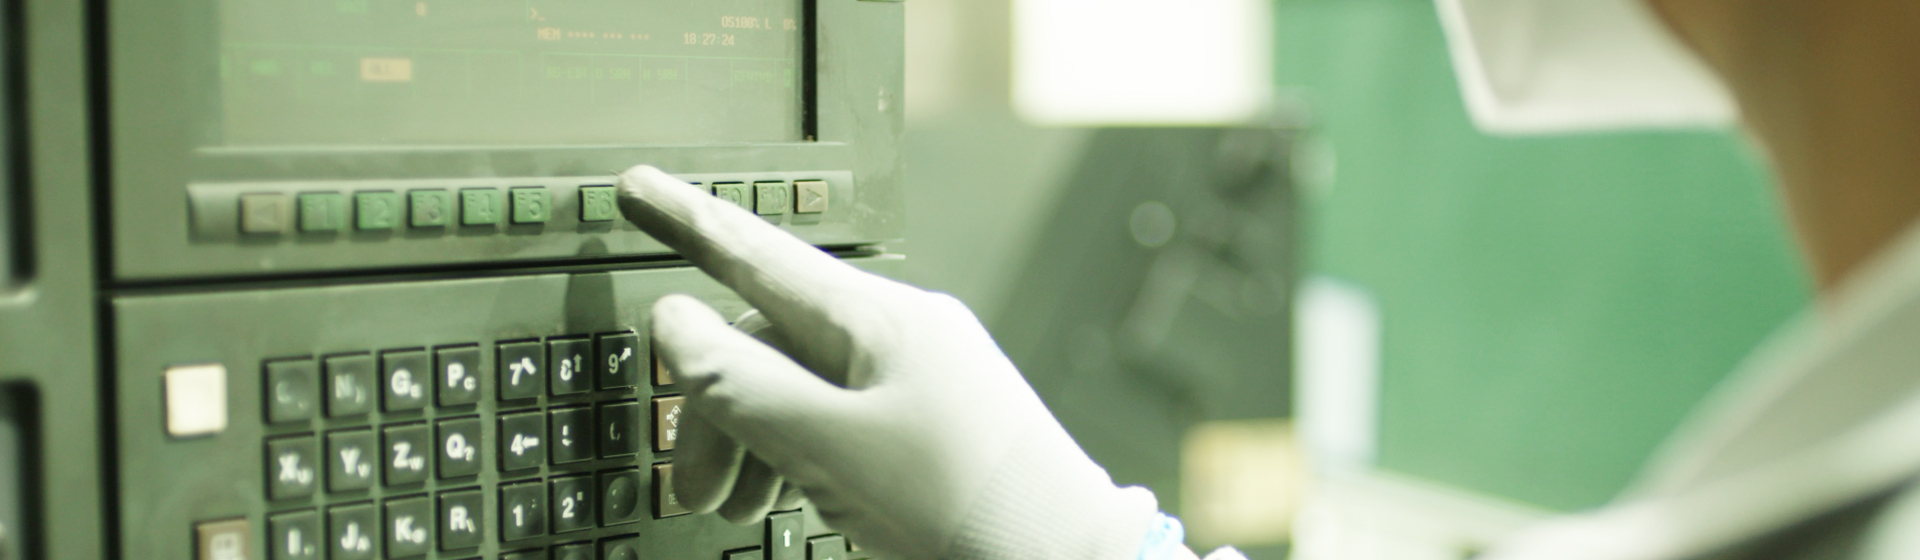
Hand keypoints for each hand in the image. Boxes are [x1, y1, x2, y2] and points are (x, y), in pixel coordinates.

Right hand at [616, 165, 1159, 559]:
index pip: (756, 253)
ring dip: (755, 441)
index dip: (685, 221)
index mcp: (877, 320)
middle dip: (717, 408)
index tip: (634, 190)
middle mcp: (901, 335)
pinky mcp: (935, 425)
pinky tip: (798, 496)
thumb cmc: (965, 510)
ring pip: (804, 386)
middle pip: (771, 341)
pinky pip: (842, 417)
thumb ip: (743, 384)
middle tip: (693, 486)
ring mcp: (922, 379)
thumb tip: (676, 322)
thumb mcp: (830, 447)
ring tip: (739, 507)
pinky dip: (799, 454)